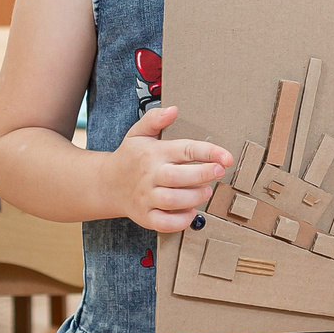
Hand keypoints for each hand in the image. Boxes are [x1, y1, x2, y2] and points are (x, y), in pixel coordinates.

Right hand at [112, 104, 231, 233]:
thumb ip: (154, 119)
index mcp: (154, 153)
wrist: (106, 184)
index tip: (227, 157)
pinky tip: (191, 213)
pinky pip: (163, 223)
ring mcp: (146, 197)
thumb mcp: (138, 133)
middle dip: (204, 175)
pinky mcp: (144, 216)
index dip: (210, 153)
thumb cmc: (130, 157)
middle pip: (179, 177)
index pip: (185, 150)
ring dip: (195, 198)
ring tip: (207, 191)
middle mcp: (150, 176)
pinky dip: (180, 221)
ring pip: (173, 201)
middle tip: (219, 172)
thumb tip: (173, 109)